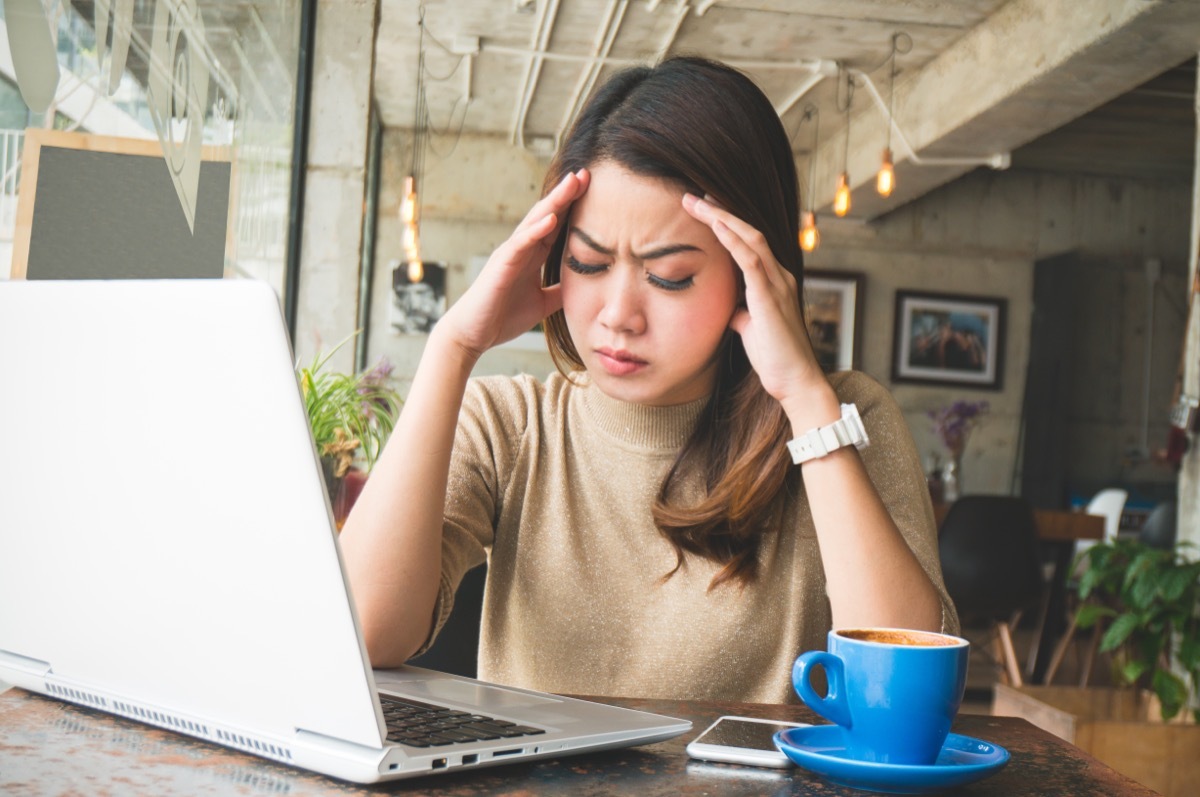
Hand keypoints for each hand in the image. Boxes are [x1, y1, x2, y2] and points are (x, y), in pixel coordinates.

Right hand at [438, 169, 589, 358]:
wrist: (473, 334)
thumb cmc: (502, 317)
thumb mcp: (542, 303)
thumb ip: (559, 291)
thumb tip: (584, 288)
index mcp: (532, 256)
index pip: (556, 225)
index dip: (573, 207)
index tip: (593, 188)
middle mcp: (521, 249)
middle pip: (547, 214)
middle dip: (567, 194)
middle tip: (585, 173)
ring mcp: (510, 254)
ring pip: (535, 221)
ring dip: (554, 202)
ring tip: (572, 183)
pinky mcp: (500, 265)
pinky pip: (520, 244)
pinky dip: (535, 230)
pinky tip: (551, 218)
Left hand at [681, 193, 828, 408]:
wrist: (796, 383)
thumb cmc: (775, 359)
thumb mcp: (749, 330)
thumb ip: (741, 314)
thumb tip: (730, 310)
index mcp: (775, 282)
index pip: (748, 242)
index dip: (726, 223)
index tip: (702, 207)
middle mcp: (780, 276)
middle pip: (749, 231)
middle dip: (720, 211)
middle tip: (693, 195)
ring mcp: (778, 285)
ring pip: (751, 238)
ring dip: (722, 218)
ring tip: (696, 202)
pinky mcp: (771, 298)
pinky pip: (752, 261)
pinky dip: (733, 240)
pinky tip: (716, 225)